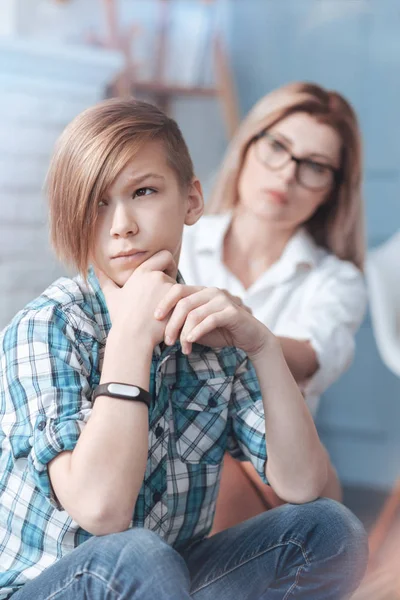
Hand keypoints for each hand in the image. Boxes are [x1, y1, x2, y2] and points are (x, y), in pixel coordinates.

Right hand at [96, 250, 176, 347]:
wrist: (132, 338)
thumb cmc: (121, 318)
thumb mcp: (112, 296)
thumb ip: (104, 280)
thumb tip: (93, 267)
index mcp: (143, 272)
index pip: (164, 255)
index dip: (167, 263)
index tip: (166, 273)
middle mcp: (157, 276)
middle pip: (174, 271)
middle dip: (173, 278)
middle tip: (167, 293)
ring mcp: (168, 289)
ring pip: (180, 287)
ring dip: (176, 296)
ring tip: (168, 311)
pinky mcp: (178, 302)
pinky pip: (186, 300)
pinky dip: (182, 307)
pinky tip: (175, 317)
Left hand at [154, 284, 270, 357]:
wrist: (250, 337)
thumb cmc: (221, 331)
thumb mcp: (198, 328)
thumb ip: (183, 324)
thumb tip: (161, 329)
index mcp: (201, 291)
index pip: (178, 290)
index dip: (164, 302)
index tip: (155, 318)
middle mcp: (211, 292)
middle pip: (184, 303)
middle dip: (172, 324)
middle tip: (167, 341)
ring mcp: (223, 300)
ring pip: (195, 314)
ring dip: (184, 333)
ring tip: (182, 347)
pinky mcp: (232, 312)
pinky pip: (210, 320)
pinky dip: (197, 332)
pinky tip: (190, 342)